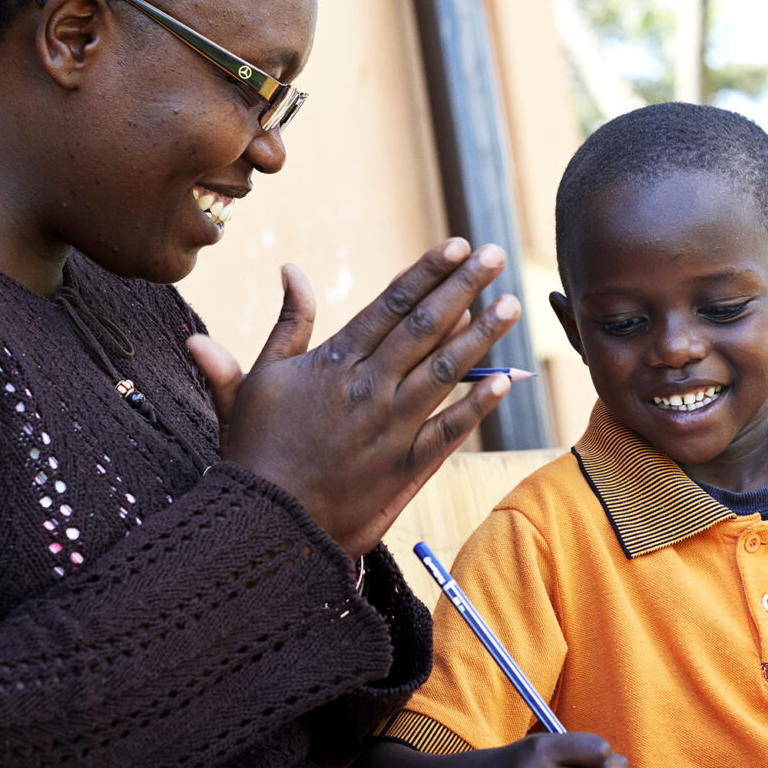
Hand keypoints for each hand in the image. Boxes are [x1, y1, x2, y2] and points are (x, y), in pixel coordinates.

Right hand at [186, 238, 520, 556]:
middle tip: (495, 255)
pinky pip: (448, 431)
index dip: (427, 273)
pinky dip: (477, 406)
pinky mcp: (403, 467)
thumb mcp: (258, 377)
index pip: (391, 304)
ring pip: (444, 372)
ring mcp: (389, 427)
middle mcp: (368, 388)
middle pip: (425, 327)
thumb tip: (291, 268)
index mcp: (334, 361)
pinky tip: (505, 380)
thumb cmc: (256, 448)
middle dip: (463, 287)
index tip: (457, 245)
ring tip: (510, 306)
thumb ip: (286, 322)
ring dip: (481, 337)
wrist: (263, 521)